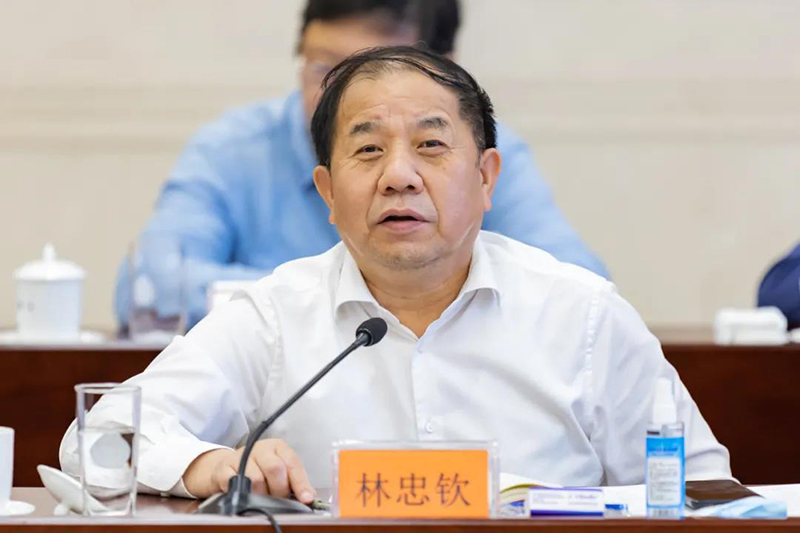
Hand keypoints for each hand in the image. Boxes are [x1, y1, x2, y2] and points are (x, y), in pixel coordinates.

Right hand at [183, 439, 315, 502]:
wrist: (227, 466)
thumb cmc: (258, 469)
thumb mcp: (280, 471)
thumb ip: (294, 482)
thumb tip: (309, 497)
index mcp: (278, 447)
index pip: (292, 463)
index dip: (301, 482)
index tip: (306, 498)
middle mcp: (260, 448)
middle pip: (275, 468)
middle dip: (279, 490)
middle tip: (278, 499)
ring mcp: (241, 456)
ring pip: (256, 479)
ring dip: (261, 495)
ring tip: (262, 497)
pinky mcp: (224, 467)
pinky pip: (235, 483)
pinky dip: (241, 492)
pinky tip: (244, 493)